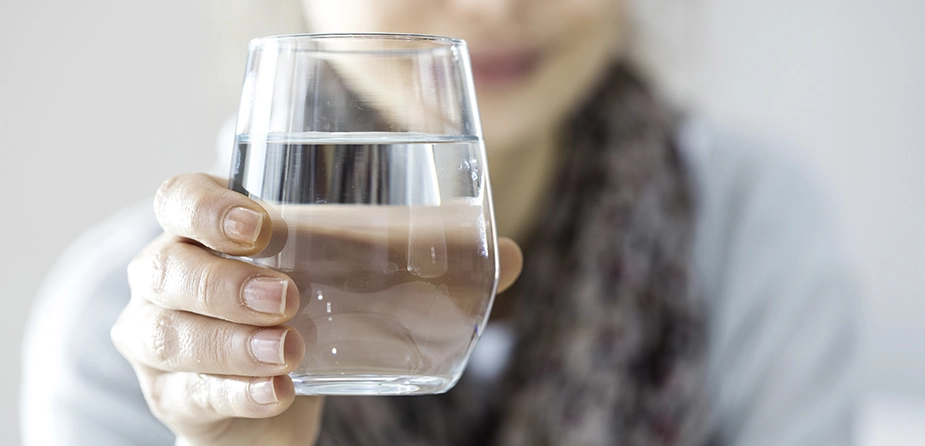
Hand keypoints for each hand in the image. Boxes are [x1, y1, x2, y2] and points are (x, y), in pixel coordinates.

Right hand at [112, 173, 522, 445]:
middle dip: (225, 281)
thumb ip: (421, 265)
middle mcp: (170, 278)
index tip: (261, 226)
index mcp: (208, 232)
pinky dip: (237, 393)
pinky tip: (278, 392)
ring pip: (168, 334)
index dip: (207, 207)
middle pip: (166, 267)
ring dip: (231, 342)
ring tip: (291, 348)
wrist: (267, 393)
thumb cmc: (305, 314)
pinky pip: (190, 393)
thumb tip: (509, 255)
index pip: (179, 199)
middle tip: (288, 296)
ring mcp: (162, 340)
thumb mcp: (349, 281)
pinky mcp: (176, 397)